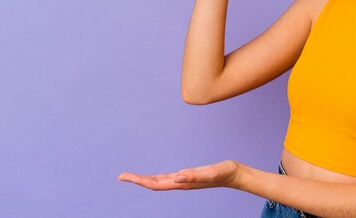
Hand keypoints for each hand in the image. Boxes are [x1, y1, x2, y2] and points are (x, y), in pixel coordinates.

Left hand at [118, 160, 241, 190]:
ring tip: (131, 177)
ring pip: (159, 182)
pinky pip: (167, 179)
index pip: (156, 183)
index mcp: (182, 183)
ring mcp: (184, 181)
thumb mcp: (210, 172)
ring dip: (144, 180)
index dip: (140, 181)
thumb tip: (177, 178)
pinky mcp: (188, 177)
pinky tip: (154, 177)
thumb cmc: (224, 172)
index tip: (125, 177)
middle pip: (154, 184)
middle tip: (120, 176)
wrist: (235, 175)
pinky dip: (156, 177)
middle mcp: (180, 183)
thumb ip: (195, 176)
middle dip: (137, 180)